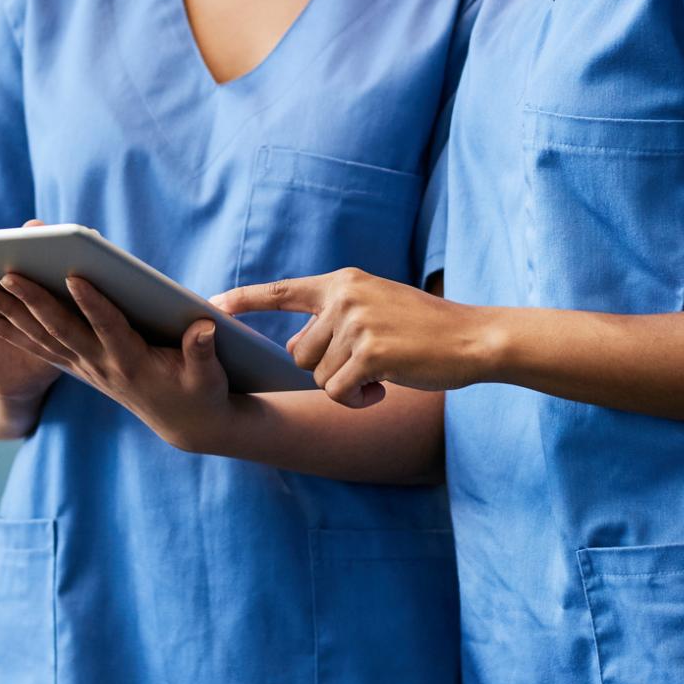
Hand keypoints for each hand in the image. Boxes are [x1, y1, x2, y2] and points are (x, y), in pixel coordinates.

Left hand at [0, 262, 233, 452]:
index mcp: (134, 363)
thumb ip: (203, 351)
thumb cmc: (202, 391)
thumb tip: (205, 327)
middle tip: (6, 275)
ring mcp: (85, 367)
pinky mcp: (78, 366)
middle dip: (33, 303)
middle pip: (62, 331)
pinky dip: (7, 331)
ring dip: (8, 316)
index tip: (77, 275)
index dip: (94, 304)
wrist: (185, 425)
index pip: (110, 328)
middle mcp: (102, 366)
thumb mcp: (209, 375)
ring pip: (39, 339)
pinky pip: (36, 346)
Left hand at [212, 269, 493, 407]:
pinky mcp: (370, 352)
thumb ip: (336, 319)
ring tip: (382, 375)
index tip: (210, 306)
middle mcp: (345, 297)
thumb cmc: (426, 329)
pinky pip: (337, 392)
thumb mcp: (377, 308)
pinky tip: (383, 390)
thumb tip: (296, 346)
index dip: (245, 301)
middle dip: (325, 370)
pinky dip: (357, 400)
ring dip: (345, 387)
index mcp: (344, 282)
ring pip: (318, 376)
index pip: (283, 291)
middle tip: (366, 368)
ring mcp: (357, 323)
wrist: (473, 338)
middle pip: (299, 353)